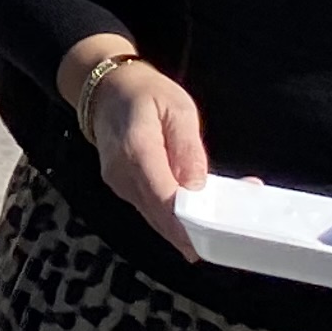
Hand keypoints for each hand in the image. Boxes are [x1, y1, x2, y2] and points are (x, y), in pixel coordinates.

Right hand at [63, 38, 208, 256]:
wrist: (105, 89)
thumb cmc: (146, 93)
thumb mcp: (179, 110)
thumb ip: (189, 149)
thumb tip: (197, 187)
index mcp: (136, 149)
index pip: (162, 197)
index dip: (186, 223)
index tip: (210, 239)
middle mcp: (121, 173)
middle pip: (158, 216)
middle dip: (192, 232)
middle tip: (225, 240)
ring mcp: (118, 183)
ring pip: (154, 218)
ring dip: (185, 226)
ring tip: (219, 226)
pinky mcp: (121, 188)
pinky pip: (149, 209)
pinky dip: (173, 216)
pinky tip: (196, 214)